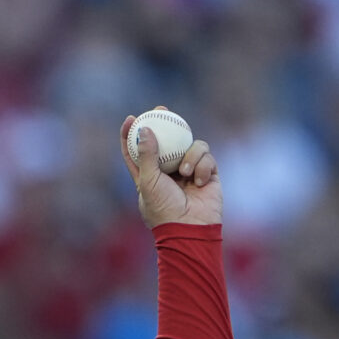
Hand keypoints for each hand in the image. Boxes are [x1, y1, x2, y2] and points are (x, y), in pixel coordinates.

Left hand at [122, 113, 220, 227]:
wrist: (190, 228)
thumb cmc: (164, 209)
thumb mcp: (148, 182)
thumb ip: (146, 155)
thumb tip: (144, 129)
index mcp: (149, 176)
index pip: (137, 151)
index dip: (132, 134)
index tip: (130, 118)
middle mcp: (169, 171)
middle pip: (167, 140)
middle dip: (165, 123)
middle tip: (161, 110)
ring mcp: (190, 171)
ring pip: (191, 145)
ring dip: (189, 154)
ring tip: (185, 172)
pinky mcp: (208, 174)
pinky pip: (207, 156)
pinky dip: (203, 166)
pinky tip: (199, 181)